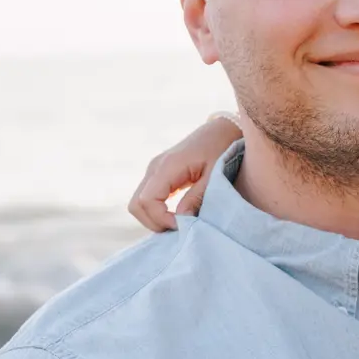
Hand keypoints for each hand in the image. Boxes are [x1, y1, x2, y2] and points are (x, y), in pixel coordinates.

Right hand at [128, 114, 242, 231]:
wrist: (221, 129)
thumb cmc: (222, 149)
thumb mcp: (215, 175)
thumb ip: (197, 197)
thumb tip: (182, 219)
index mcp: (168, 166)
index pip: (147, 200)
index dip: (161, 219)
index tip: (183, 226)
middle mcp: (155, 168)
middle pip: (136, 205)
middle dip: (154, 222)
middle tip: (179, 229)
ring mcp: (154, 170)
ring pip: (139, 203)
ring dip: (155, 218)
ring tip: (179, 224)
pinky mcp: (158, 175)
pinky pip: (147, 198)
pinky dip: (157, 211)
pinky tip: (176, 216)